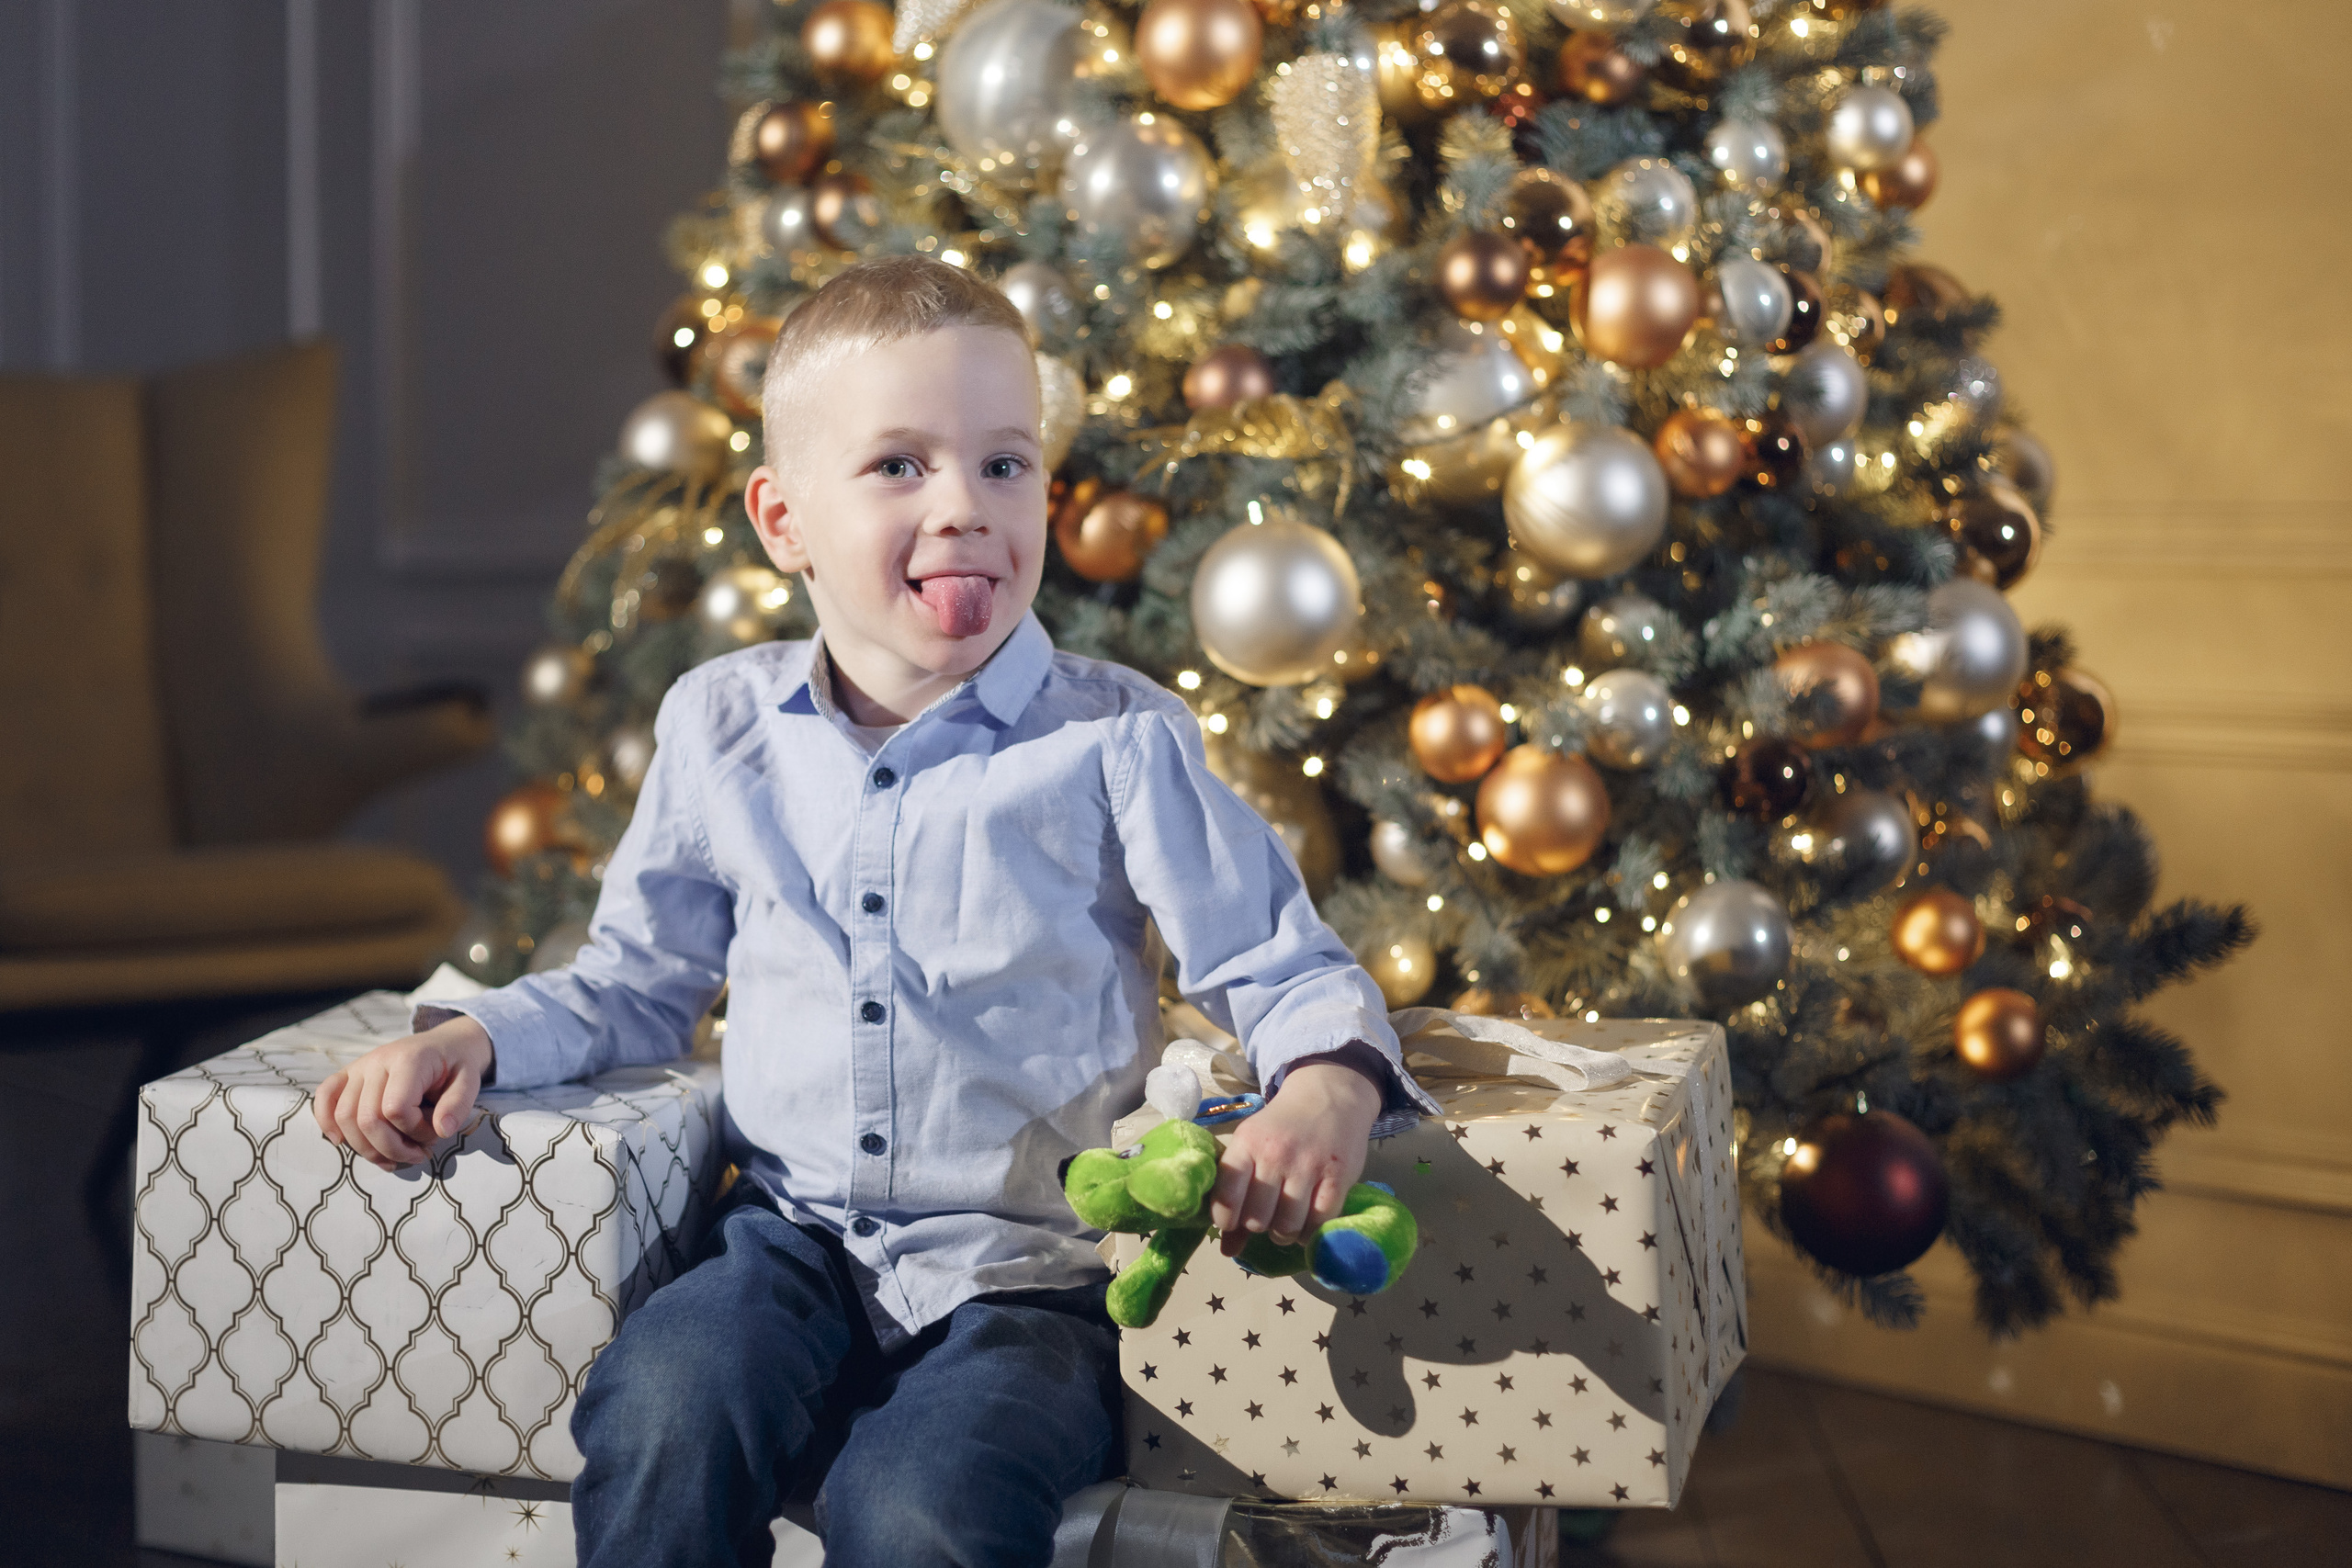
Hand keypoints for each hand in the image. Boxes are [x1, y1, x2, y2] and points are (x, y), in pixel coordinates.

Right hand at [312, 1015, 495, 1170]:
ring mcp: (358, 1067)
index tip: (435, 1134)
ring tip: (394, 1156)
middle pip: (366, 1118)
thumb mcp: (471, 1081)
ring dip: (367, 1148)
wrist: (445, 1044)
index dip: (414, 1132)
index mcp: (409, 1059)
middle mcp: (377, 1061)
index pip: (395, 1109)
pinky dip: (327, 1123)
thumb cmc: (456, 1065)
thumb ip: (458, 1105)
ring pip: (344, 1117)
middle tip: (417, 1154)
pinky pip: (324, 1098)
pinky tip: (342, 1142)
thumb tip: (442, 1131)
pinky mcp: (347, 1074)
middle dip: (392, 1148)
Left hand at [1210, 1060, 1381, 1255]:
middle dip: (1258, 1226)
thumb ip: (1236, 1197)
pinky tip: (1306, 1221)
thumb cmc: (1281, 1128)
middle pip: (1257, 1218)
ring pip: (1288, 1226)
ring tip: (1285, 1222)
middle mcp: (1276, 1153)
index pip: (1226, 1195)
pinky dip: (1310, 1231)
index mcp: (1247, 1143)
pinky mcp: (1338, 1175)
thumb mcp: (1251, 1148)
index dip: (1225, 1219)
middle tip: (1265, 1216)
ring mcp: (1309, 1164)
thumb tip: (1226, 1251)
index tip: (1232, 1221)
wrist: (1327, 1097)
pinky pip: (1319, 1221)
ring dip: (1284, 1233)